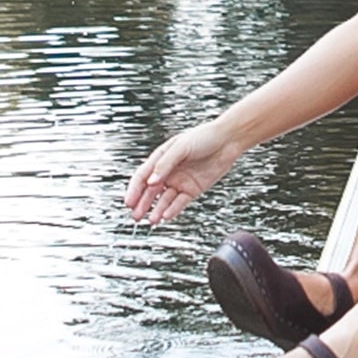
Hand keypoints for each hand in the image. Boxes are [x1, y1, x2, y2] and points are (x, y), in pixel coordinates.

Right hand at [125, 118, 239, 224]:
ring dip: (157, 210)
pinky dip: (172, 210)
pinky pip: (179, 202)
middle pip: (151, 191)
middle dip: (142, 204)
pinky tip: (166, 216)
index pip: (143, 176)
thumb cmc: (205, 137)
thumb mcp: (181, 147)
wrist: (228, 140)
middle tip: (135, 216)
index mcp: (162, 158)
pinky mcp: (192, 189)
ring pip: (164, 199)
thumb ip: (166, 164)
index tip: (129, 202)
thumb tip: (152, 181)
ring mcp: (180, 181)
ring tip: (151, 220)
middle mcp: (169, 171)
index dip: (134, 189)